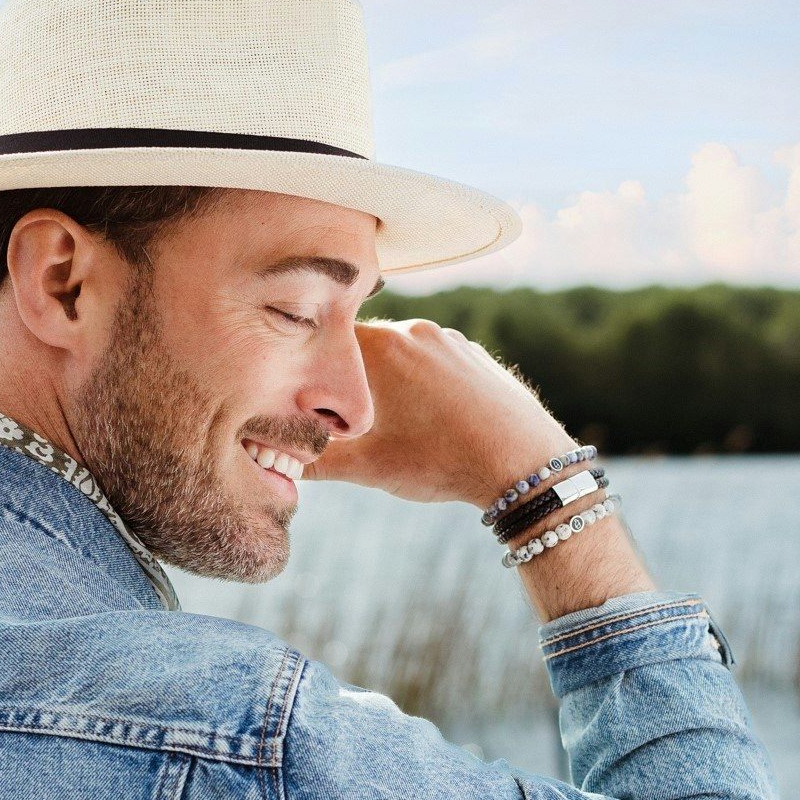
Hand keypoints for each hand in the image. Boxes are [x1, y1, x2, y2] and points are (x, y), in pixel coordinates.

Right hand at [302, 319, 578, 507]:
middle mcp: (415, 330)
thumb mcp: (367, 468)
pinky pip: (434, 362)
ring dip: (389, 384)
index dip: (315, 375)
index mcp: (381, 347)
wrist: (524, 463)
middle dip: (352, 382)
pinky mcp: (476, 355)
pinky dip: (423, 386)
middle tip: (352, 424)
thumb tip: (275, 464)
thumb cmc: (441, 461)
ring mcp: (450, 340)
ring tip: (396, 427)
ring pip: (401, 355)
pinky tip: (431, 422)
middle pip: (363, 348)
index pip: (326, 343)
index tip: (315, 405)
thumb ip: (315, 462)